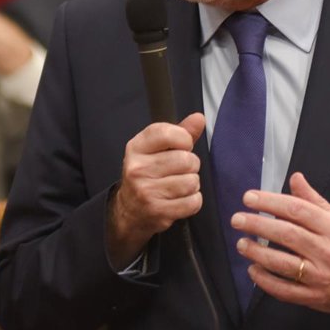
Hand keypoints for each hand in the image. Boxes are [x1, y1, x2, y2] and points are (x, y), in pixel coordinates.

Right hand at [107, 113, 205, 268]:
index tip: (183, 146)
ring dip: (192, 184)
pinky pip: (193, 202)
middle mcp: (138, 168)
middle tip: (180, 170)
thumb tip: (199, 118)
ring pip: (192, 181)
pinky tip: (180, 199)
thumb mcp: (157, 149)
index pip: (167, 133)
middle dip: (191, 165)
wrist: (130, 210)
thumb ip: (180, 132)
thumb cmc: (147, 174)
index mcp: (136, 147)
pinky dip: (193, 201)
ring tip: (180, 185)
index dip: (184, 139)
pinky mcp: (158, 211)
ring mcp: (146, 191)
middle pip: (185, 160)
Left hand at [231, 172, 329, 321]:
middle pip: (287, 234)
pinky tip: (253, 271)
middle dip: (258, 225)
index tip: (249, 198)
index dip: (271, 202)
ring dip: (257, 253)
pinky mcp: (315, 297)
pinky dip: (266, 281)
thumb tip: (295, 178)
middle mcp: (327, 251)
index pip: (297, 210)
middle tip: (237, 219)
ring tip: (241, 244)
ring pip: (283, 263)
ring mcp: (320, 276)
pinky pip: (285, 290)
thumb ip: (315, 200)